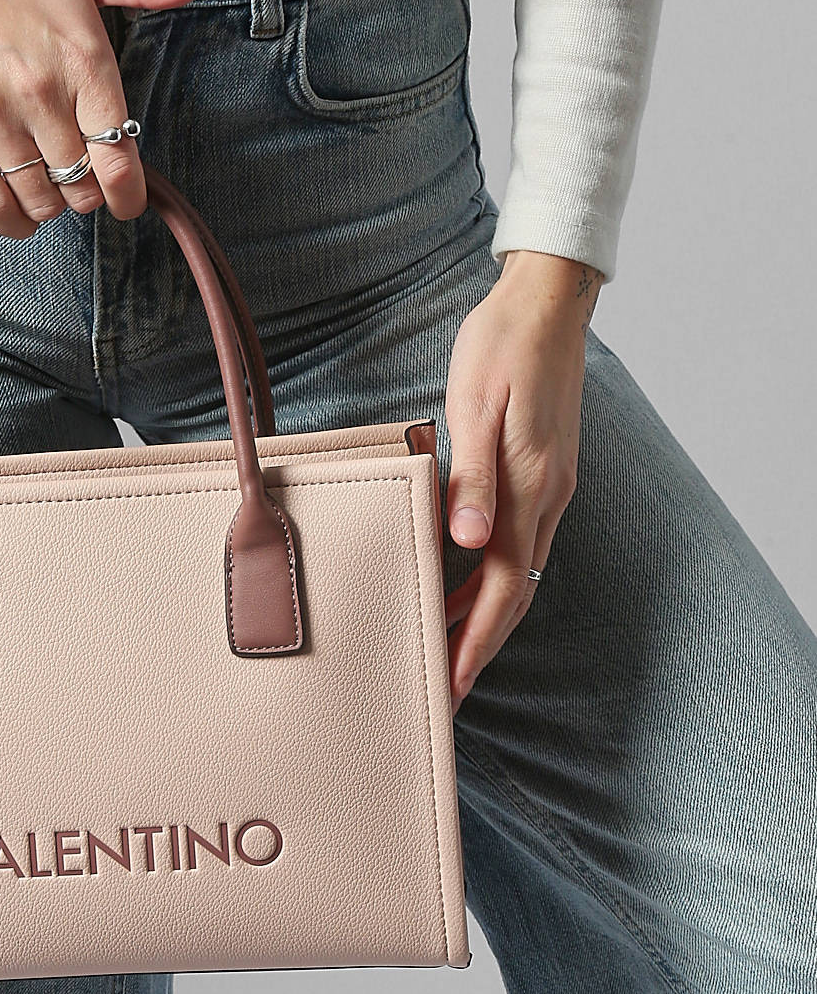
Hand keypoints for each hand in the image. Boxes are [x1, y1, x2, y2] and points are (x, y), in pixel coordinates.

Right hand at [0, 0, 215, 236]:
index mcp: (84, 59)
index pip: (119, 155)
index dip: (130, 193)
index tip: (130, 202)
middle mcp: (42, 94)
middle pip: (82, 184)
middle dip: (88, 192)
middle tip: (81, 180)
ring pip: (39, 198)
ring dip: (51, 205)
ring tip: (49, 189)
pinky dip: (11, 221)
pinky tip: (19, 217)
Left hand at [443, 249, 603, 711]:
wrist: (547, 302)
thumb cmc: (501, 345)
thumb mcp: (474, 405)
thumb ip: (470, 476)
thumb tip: (466, 542)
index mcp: (527, 484)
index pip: (503, 586)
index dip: (475, 639)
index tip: (451, 684)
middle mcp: (545, 494)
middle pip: (514, 591)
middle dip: (478, 646)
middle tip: (444, 692)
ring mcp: (548, 484)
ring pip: (518, 569)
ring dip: (484, 614)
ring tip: (445, 649)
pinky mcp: (542, 470)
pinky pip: (519, 540)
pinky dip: (490, 574)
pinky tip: (461, 581)